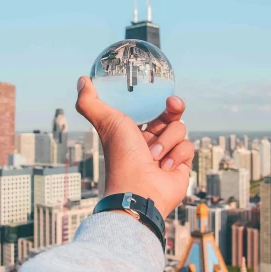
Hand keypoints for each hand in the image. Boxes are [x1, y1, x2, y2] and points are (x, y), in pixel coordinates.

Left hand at [76, 77, 193, 218]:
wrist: (139, 191)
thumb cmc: (121, 157)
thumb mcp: (105, 121)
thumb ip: (90, 101)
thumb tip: (82, 80)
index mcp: (134, 131)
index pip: (152, 109)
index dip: (159, 100)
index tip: (163, 95)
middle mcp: (152, 141)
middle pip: (171, 116)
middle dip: (173, 108)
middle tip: (172, 104)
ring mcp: (168, 153)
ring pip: (180, 129)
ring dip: (167, 140)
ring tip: (154, 156)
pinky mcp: (182, 165)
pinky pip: (188, 147)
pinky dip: (177, 155)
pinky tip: (165, 167)